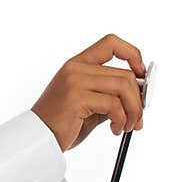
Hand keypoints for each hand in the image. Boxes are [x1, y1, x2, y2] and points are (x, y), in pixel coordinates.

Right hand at [31, 33, 145, 151]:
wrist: (40, 138)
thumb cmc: (63, 123)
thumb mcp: (91, 104)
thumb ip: (110, 95)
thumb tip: (141, 95)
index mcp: (77, 64)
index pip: (111, 43)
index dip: (133, 55)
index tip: (141, 74)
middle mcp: (75, 68)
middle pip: (125, 74)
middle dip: (139, 100)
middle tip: (137, 119)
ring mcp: (74, 81)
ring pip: (124, 87)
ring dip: (133, 111)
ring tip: (126, 126)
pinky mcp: (76, 97)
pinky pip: (113, 105)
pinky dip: (121, 120)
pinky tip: (115, 129)